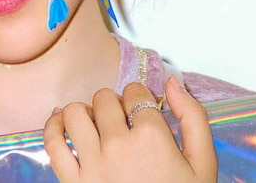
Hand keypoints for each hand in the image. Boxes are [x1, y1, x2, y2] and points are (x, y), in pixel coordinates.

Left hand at [43, 76, 215, 182]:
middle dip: (114, 104)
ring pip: (75, 113)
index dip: (140, 98)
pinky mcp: (73, 181)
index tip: (142, 111)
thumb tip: (173, 83)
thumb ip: (193, 117)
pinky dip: (53, 126)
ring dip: (85, 113)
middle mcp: (118, 146)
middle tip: (122, 121)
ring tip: (96, 125)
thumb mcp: (203, 163)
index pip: (135, 93)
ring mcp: (92, 164)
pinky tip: (62, 124)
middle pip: (104, 99)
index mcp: (152, 137)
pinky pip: (52, 141)